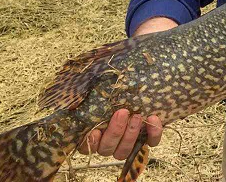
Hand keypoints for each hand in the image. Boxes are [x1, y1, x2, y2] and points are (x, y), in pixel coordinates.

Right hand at [79, 17, 175, 158]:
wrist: (142, 75)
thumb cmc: (115, 80)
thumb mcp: (100, 80)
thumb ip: (87, 84)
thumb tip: (72, 81)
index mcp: (92, 131)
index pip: (86, 146)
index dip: (90, 142)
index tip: (95, 129)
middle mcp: (108, 141)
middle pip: (107, 149)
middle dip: (115, 131)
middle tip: (122, 111)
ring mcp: (128, 141)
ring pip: (125, 150)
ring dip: (131, 134)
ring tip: (137, 114)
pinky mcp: (148, 137)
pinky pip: (151, 143)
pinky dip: (153, 133)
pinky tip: (153, 117)